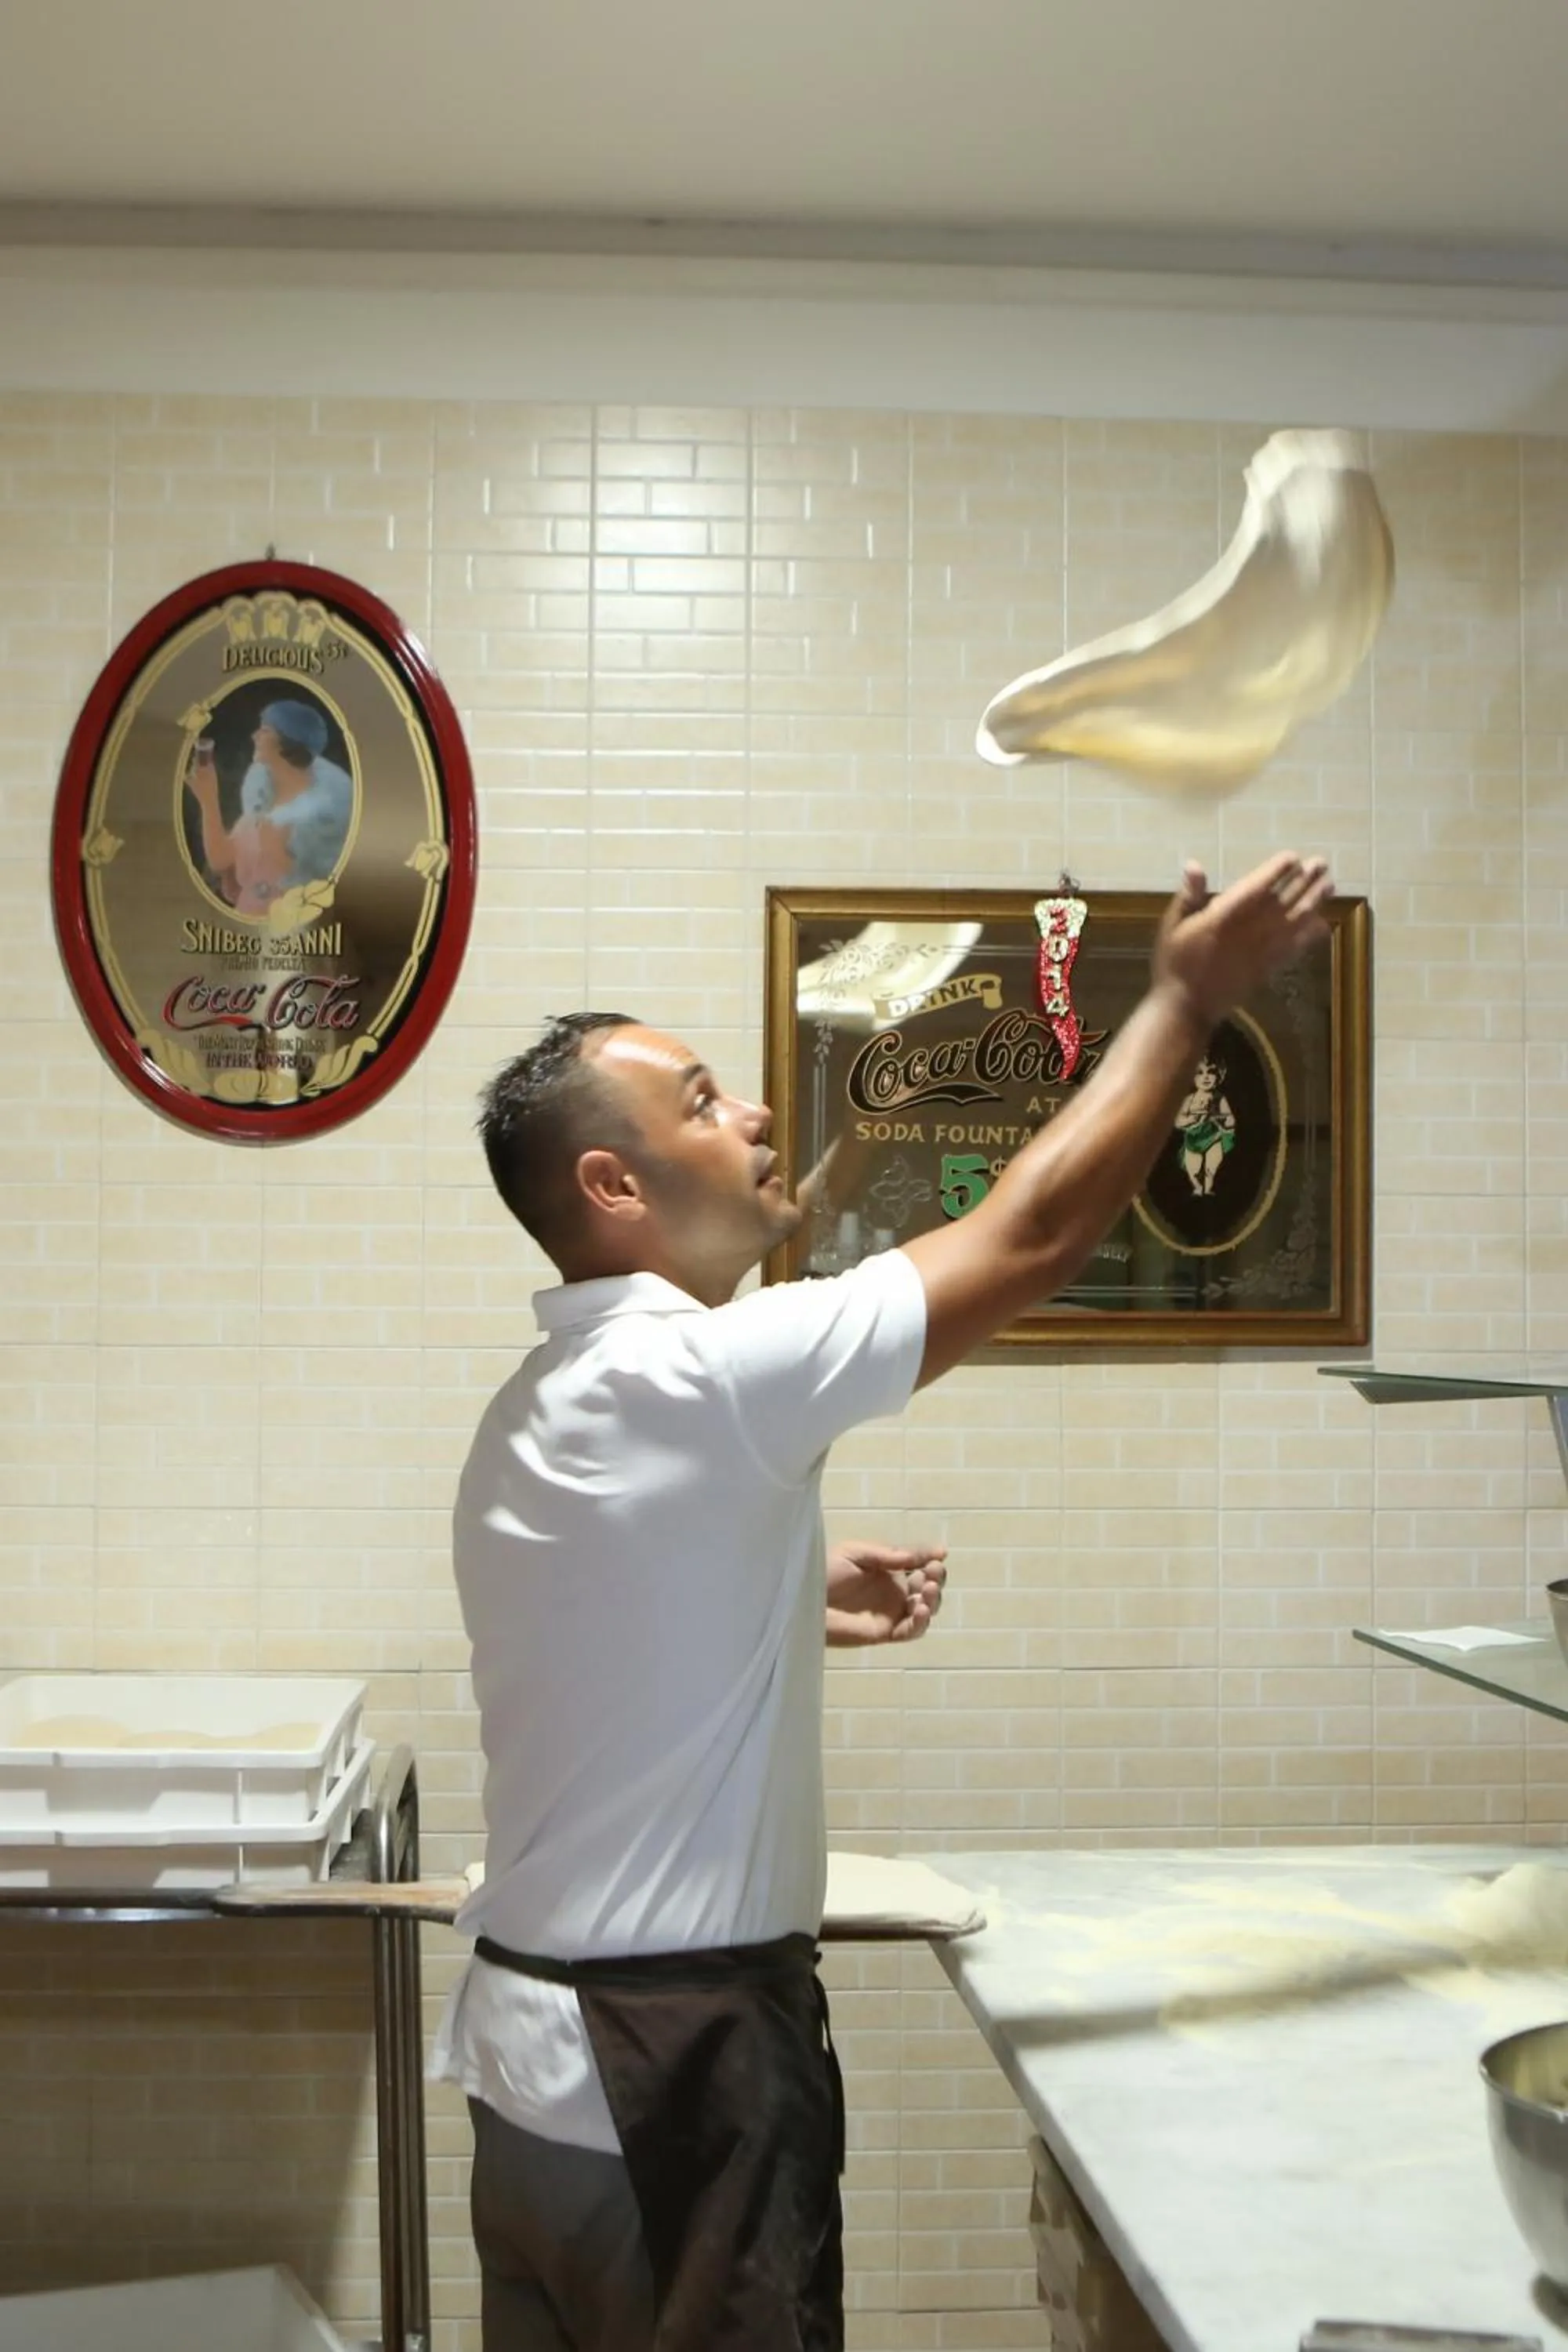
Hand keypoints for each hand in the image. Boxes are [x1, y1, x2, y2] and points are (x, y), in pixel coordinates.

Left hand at [825, 1541, 947, 1647]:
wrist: (801, 1599)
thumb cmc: (825, 1572)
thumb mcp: (858, 1553)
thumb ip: (892, 1555)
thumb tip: (937, 1551)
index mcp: (888, 1570)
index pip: (919, 1565)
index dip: (931, 1560)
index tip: (939, 1555)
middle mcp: (893, 1592)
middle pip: (927, 1588)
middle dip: (935, 1579)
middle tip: (932, 1572)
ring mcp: (890, 1614)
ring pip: (924, 1610)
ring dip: (932, 1600)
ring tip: (927, 1590)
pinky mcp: (884, 1633)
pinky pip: (911, 1631)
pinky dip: (921, 1622)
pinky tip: (920, 1609)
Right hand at [1154, 852, 1332, 1029]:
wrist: (1187, 1006)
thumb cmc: (1176, 963)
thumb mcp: (1172, 925)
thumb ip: (1189, 895)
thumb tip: (1194, 864)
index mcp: (1224, 916)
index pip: (1257, 888)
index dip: (1276, 872)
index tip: (1293, 857)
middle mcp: (1249, 930)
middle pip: (1283, 900)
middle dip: (1304, 880)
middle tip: (1321, 863)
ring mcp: (1262, 951)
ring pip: (1295, 921)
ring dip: (1314, 902)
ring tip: (1329, 885)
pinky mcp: (1269, 968)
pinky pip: (1295, 948)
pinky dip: (1310, 936)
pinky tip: (1323, 924)